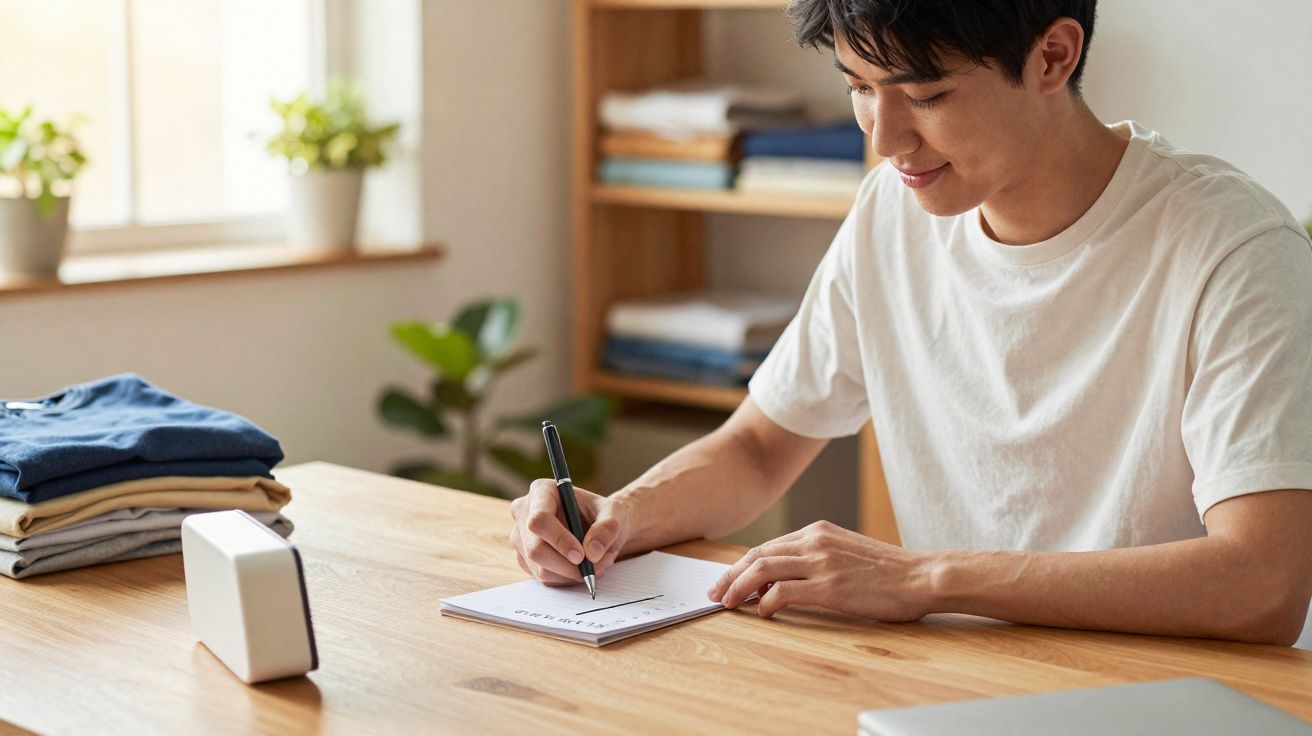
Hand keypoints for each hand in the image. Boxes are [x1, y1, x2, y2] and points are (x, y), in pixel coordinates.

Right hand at [509, 478, 631, 585]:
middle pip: (535, 548)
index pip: (539, 519)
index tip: (581, 555)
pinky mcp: (525, 558)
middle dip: (566, 565)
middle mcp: (525, 512)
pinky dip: (565, 579)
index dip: (559, 540)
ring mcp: (521, 537)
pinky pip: (542, 577)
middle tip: (593, 569)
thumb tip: (592, 552)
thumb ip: (608, 527)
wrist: (598, 527)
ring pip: (539, 567)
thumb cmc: (603, 514)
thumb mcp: (615, 513)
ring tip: (595, 567)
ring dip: (570, 574)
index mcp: (542, 491)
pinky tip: (581, 569)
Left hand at [706, 521, 938, 620]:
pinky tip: (763, 613)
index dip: (742, 564)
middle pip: (758, 554)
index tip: (727, 580)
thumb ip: (816, 559)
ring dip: (740, 587)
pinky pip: (784, 592)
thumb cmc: (889, 572)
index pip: (768, 546)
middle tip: (715, 593)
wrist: (922, 576)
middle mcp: (815, 541)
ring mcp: (822, 562)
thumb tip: (782, 581)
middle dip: (731, 575)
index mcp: (818, 531)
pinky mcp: (830, 586)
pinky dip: (767, 602)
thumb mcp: (847, 553)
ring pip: (764, 569)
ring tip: (728, 603)